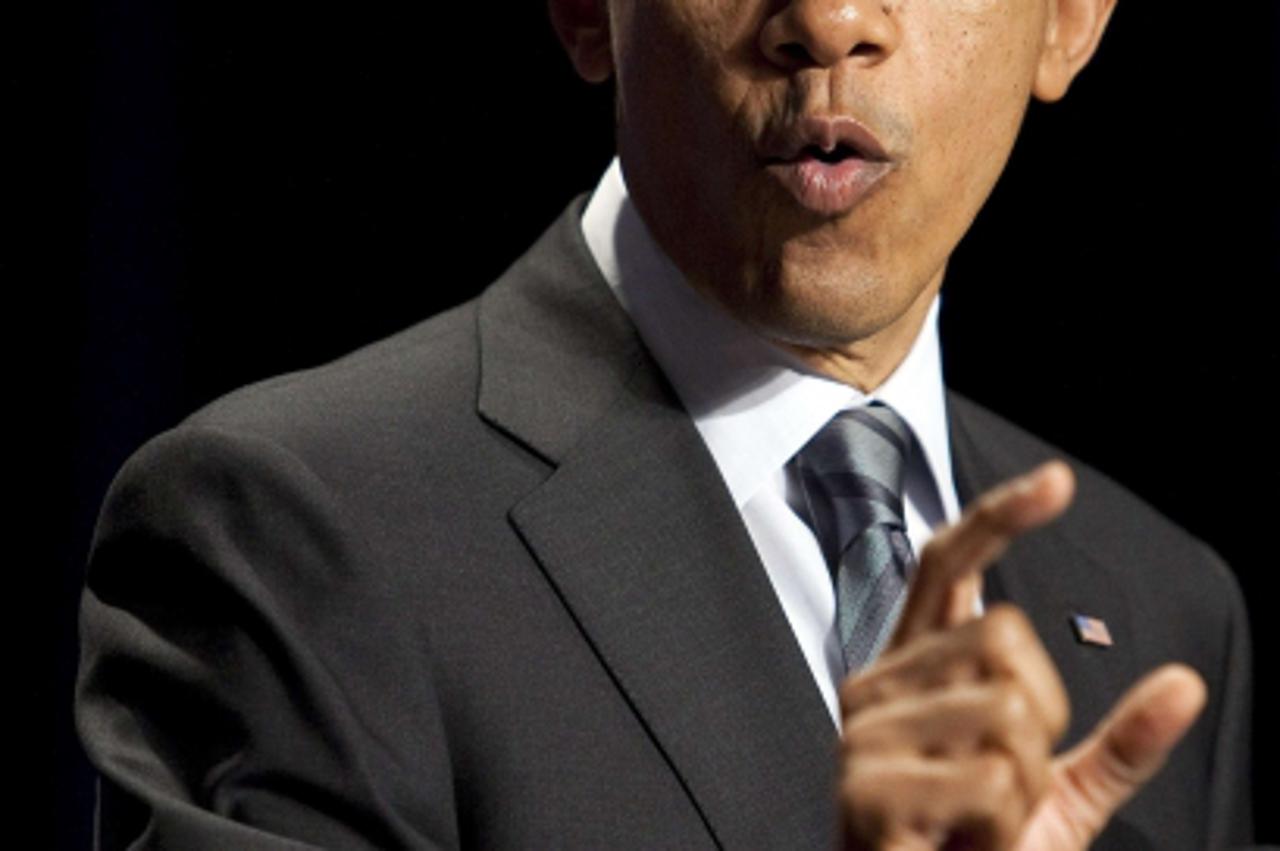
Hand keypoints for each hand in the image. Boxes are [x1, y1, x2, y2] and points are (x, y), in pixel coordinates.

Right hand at [837, 462, 1206, 849]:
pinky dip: (1003, 827)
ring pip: (1009, 711)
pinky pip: (994, 780)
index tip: (1056, 484)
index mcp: (915, 673)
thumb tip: (1184, 684)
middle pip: (1004, 635)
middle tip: (1003, 782)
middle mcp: (878, 687)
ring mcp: (866, 735)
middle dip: (1040, 716)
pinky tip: (959, 843)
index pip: (946, 568)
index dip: (998, 519)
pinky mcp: (868, 789)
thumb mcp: (1059, 795)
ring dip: (1022, 786)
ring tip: (975, 822)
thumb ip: (1119, 740)